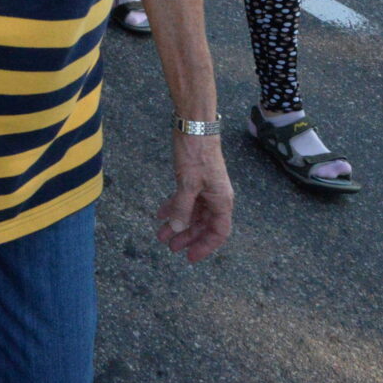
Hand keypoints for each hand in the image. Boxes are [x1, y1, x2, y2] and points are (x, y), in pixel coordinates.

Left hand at [155, 134, 233, 262]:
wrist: (195, 125)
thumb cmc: (196, 153)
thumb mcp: (187, 183)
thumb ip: (182, 207)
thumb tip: (177, 228)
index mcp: (222, 200)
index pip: (219, 232)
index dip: (205, 246)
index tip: (190, 257)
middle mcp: (216, 196)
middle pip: (203, 225)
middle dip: (187, 237)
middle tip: (170, 247)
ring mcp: (206, 187)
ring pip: (193, 213)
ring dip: (178, 223)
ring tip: (161, 234)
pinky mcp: (195, 179)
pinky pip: (186, 199)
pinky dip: (174, 207)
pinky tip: (160, 213)